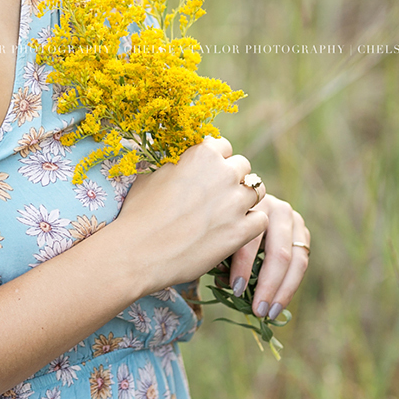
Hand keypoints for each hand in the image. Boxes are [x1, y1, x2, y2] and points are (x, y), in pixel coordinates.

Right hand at [116, 135, 269, 293]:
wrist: (138, 252)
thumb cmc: (138, 214)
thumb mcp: (149, 176)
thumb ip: (172, 164)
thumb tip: (174, 161)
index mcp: (201, 154)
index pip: (223, 146)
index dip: (216, 160)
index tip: (207, 173)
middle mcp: (223, 173)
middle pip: (243, 167)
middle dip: (232, 179)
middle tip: (216, 196)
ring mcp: (235, 202)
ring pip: (257, 191)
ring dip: (244, 200)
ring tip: (226, 213)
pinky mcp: (241, 231)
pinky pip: (261, 219)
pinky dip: (250, 224)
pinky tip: (233, 230)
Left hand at [227, 194, 309, 318]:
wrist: (242, 206)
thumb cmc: (223, 225)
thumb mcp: (219, 236)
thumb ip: (221, 257)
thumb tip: (225, 284)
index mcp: (251, 206)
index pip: (250, 240)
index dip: (244, 267)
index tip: (236, 290)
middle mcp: (277, 209)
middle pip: (279, 253)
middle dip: (268, 285)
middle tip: (258, 310)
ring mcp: (294, 220)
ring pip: (297, 260)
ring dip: (284, 291)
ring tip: (270, 313)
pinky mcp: (303, 233)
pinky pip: (301, 263)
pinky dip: (290, 285)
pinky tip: (278, 303)